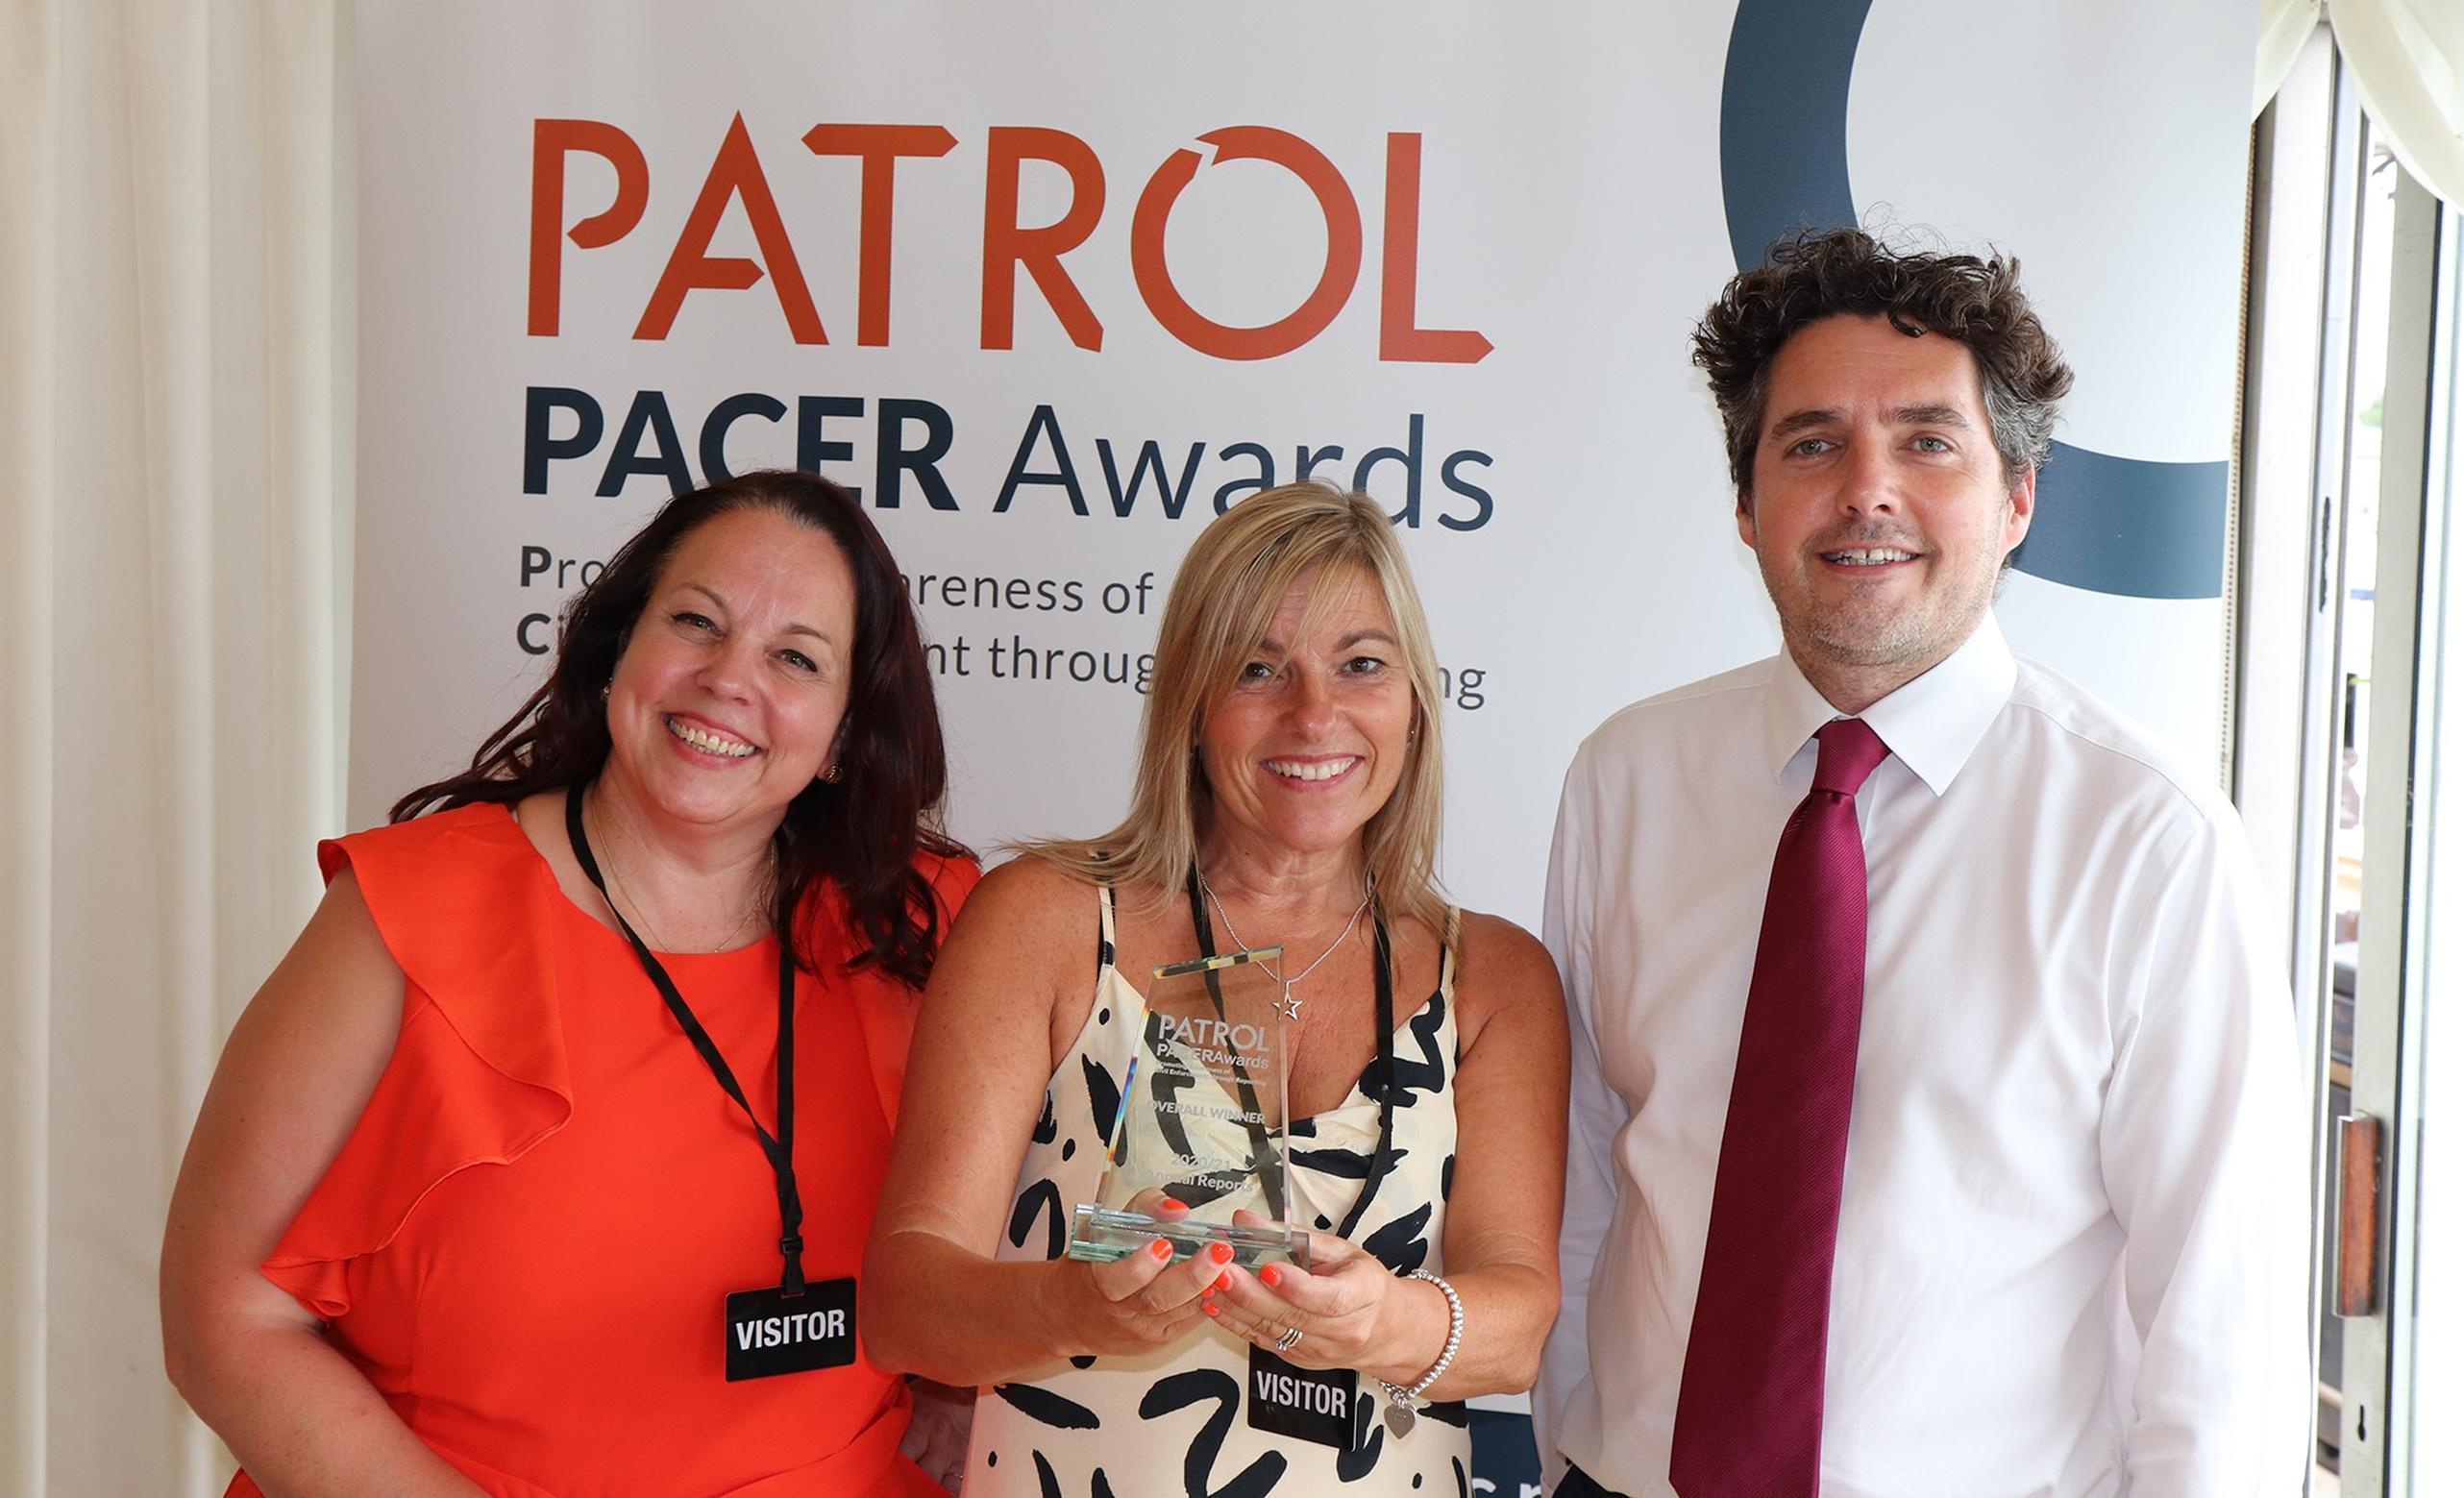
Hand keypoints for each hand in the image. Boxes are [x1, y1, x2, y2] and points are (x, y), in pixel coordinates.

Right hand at [1061, 1199, 1235, 1356]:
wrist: (1070, 1316)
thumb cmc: (1091, 1265)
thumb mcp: (1103, 1229)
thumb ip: (1142, 1211)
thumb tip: (1177, 1210)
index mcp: (1099, 1279)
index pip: (1118, 1276)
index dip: (1140, 1264)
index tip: (1164, 1245)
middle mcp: (1121, 1309)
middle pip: (1158, 1298)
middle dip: (1192, 1275)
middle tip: (1218, 1253)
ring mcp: (1142, 1328)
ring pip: (1180, 1311)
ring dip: (1209, 1287)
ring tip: (1232, 1265)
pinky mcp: (1159, 1339)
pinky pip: (1189, 1319)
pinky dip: (1208, 1300)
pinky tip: (1225, 1283)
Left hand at [1198, 1215, 1415, 1375]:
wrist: (1385, 1330)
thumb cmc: (1364, 1284)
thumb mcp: (1341, 1250)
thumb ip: (1293, 1235)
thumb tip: (1247, 1221)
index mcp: (1362, 1296)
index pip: (1328, 1298)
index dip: (1296, 1286)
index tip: (1268, 1269)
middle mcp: (1343, 1331)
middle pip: (1293, 1316)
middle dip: (1251, 1294)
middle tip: (1223, 1271)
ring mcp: (1319, 1350)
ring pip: (1272, 1331)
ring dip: (1236, 1308)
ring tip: (1210, 1284)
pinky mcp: (1298, 1359)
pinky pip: (1263, 1341)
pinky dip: (1236, 1323)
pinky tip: (1215, 1305)